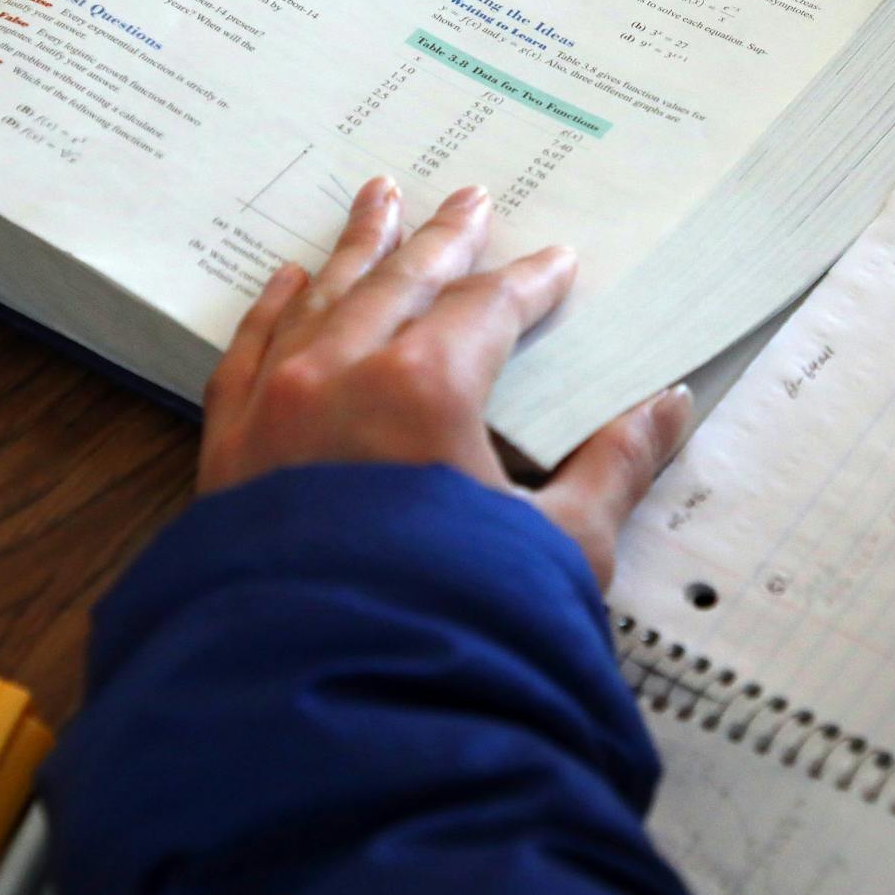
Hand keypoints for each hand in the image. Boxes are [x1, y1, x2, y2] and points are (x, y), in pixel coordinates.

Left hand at [197, 176, 693, 589]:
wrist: (330, 699)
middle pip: (402, 280)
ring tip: (376, 199)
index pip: (489, 308)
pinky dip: (271, 309)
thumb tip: (666, 408)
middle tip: (468, 195)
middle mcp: (342, 375)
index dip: (530, 283)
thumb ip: (613, 468)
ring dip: (356, 247)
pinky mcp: (228, 450)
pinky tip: (286, 282)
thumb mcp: (559, 547)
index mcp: (427, 387)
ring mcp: (275, 407)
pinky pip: (249, 351)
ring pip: (322, 299)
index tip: (555, 265)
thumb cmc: (452, 622)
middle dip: (442, 238)